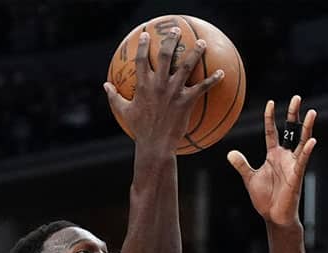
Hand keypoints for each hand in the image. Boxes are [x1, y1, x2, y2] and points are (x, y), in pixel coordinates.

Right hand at [104, 29, 224, 150]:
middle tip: (176, 30)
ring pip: (186, 66)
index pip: (141, 59)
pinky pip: (202, 88)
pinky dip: (213, 80)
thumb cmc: (140, 129)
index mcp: (143, 85)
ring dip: (195, 53)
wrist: (155, 145)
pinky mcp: (186, 102)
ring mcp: (173, 92)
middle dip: (171, 40)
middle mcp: (159, 84)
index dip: (143, 45)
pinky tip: (222, 73)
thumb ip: (114, 97)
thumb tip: (105, 85)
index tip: (146, 34)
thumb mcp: (124, 112)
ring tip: (202, 43)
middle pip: (165, 55)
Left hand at [227, 96, 317, 226]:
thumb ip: (241, 164)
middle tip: (297, 97)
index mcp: (273, 155)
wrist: (273, 216)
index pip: (272, 131)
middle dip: (293, 114)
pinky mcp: (296, 175)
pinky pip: (303, 160)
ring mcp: (292, 164)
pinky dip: (307, 150)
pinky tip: (312, 140)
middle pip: (290, 130)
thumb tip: (230, 153)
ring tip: (311, 112)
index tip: (271, 102)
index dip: (270, 117)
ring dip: (306, 127)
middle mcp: (285, 156)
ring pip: (301, 141)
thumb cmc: (265, 199)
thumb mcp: (250, 178)